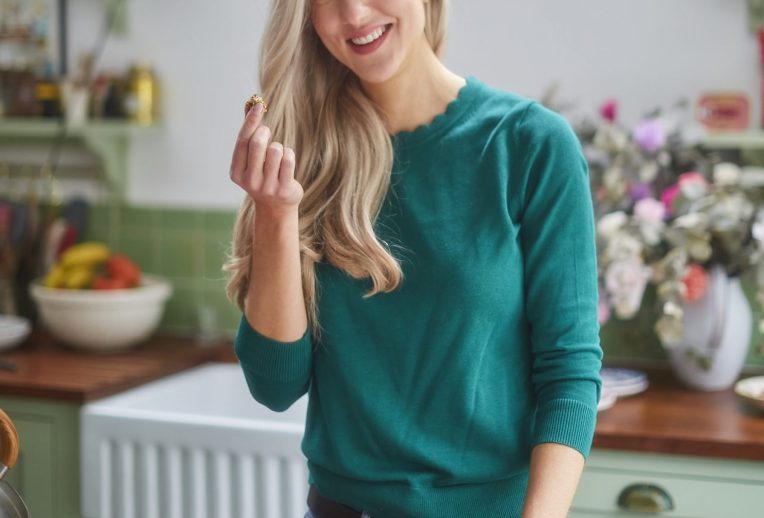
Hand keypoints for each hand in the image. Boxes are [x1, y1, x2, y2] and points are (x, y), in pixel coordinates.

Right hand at [229, 102, 303, 217]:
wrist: (276, 207)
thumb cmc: (263, 174)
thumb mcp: (252, 159)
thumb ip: (250, 134)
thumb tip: (251, 105)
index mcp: (237, 172)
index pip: (242, 141)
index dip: (250, 121)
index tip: (258, 105)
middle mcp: (250, 180)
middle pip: (258, 143)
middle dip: (265, 132)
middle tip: (268, 133)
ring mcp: (267, 186)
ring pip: (276, 150)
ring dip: (279, 147)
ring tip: (278, 154)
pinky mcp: (284, 189)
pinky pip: (288, 159)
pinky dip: (289, 154)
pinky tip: (286, 161)